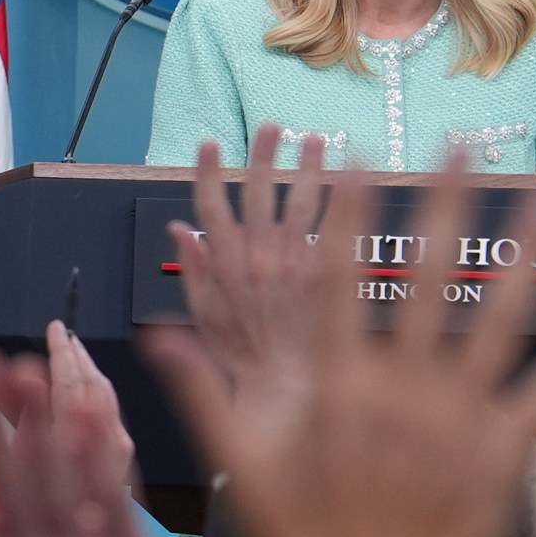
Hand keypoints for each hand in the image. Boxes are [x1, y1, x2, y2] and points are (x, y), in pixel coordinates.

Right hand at [145, 175, 535, 536]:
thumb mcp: (241, 469)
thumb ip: (204, 393)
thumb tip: (157, 335)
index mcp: (336, 387)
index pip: (337, 279)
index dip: (349, 213)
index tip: (361, 157)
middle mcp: (400, 389)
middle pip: (424, 273)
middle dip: (447, 201)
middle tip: (465, 140)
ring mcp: (457, 419)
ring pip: (500, 314)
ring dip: (531, 248)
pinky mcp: (506, 453)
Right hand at [165, 125, 332, 458]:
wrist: (293, 410)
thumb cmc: (251, 381)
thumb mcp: (207, 332)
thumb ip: (194, 277)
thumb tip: (179, 231)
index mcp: (222, 276)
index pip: (207, 213)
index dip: (205, 176)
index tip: (207, 146)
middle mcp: (259, 266)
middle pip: (257, 199)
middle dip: (261, 160)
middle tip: (270, 127)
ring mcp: (295, 272)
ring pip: (301, 207)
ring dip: (308, 170)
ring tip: (316, 139)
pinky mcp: (331, 283)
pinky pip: (338, 234)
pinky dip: (346, 204)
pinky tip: (356, 179)